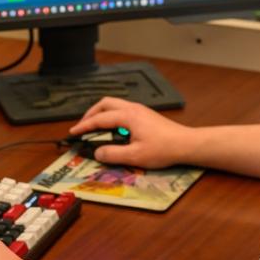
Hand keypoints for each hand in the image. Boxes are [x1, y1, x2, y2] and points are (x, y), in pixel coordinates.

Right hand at [69, 97, 190, 167]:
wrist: (186, 144)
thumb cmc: (163, 149)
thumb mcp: (135, 156)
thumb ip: (113, 154)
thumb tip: (97, 153)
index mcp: (128, 116)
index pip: (100, 119)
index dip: (84, 126)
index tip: (73, 133)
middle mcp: (132, 108)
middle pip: (104, 103)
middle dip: (90, 114)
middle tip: (82, 127)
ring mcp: (139, 109)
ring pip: (113, 104)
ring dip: (101, 113)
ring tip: (94, 126)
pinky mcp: (145, 114)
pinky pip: (122, 109)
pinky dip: (111, 115)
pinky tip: (112, 128)